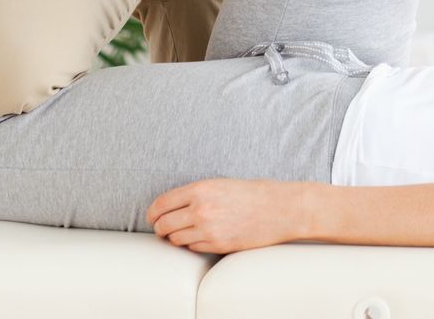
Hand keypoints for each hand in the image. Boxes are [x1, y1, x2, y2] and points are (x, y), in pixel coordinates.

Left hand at [147, 178, 307, 253]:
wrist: (280, 209)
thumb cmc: (253, 193)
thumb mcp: (220, 184)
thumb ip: (195, 194)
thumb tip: (170, 207)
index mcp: (200, 189)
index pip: (162, 204)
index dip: (153, 212)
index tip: (153, 216)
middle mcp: (201, 210)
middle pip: (164, 225)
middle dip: (161, 227)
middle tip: (164, 227)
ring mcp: (208, 230)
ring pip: (176, 239)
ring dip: (177, 236)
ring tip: (188, 231)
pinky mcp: (218, 245)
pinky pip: (193, 248)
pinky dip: (193, 244)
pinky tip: (203, 236)